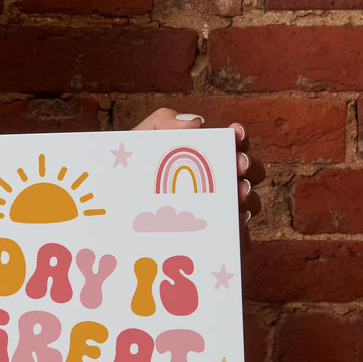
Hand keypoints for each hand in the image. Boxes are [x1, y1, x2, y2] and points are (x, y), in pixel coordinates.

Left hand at [131, 109, 263, 250]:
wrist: (111, 204)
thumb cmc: (131, 169)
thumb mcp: (141, 140)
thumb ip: (164, 122)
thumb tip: (195, 123)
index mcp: (208, 156)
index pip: (234, 143)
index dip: (240, 137)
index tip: (234, 134)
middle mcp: (220, 182)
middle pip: (251, 174)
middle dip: (250, 167)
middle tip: (238, 166)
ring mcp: (218, 211)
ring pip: (248, 206)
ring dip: (249, 198)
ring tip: (238, 196)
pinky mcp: (213, 239)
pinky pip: (236, 239)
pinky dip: (240, 233)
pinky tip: (232, 225)